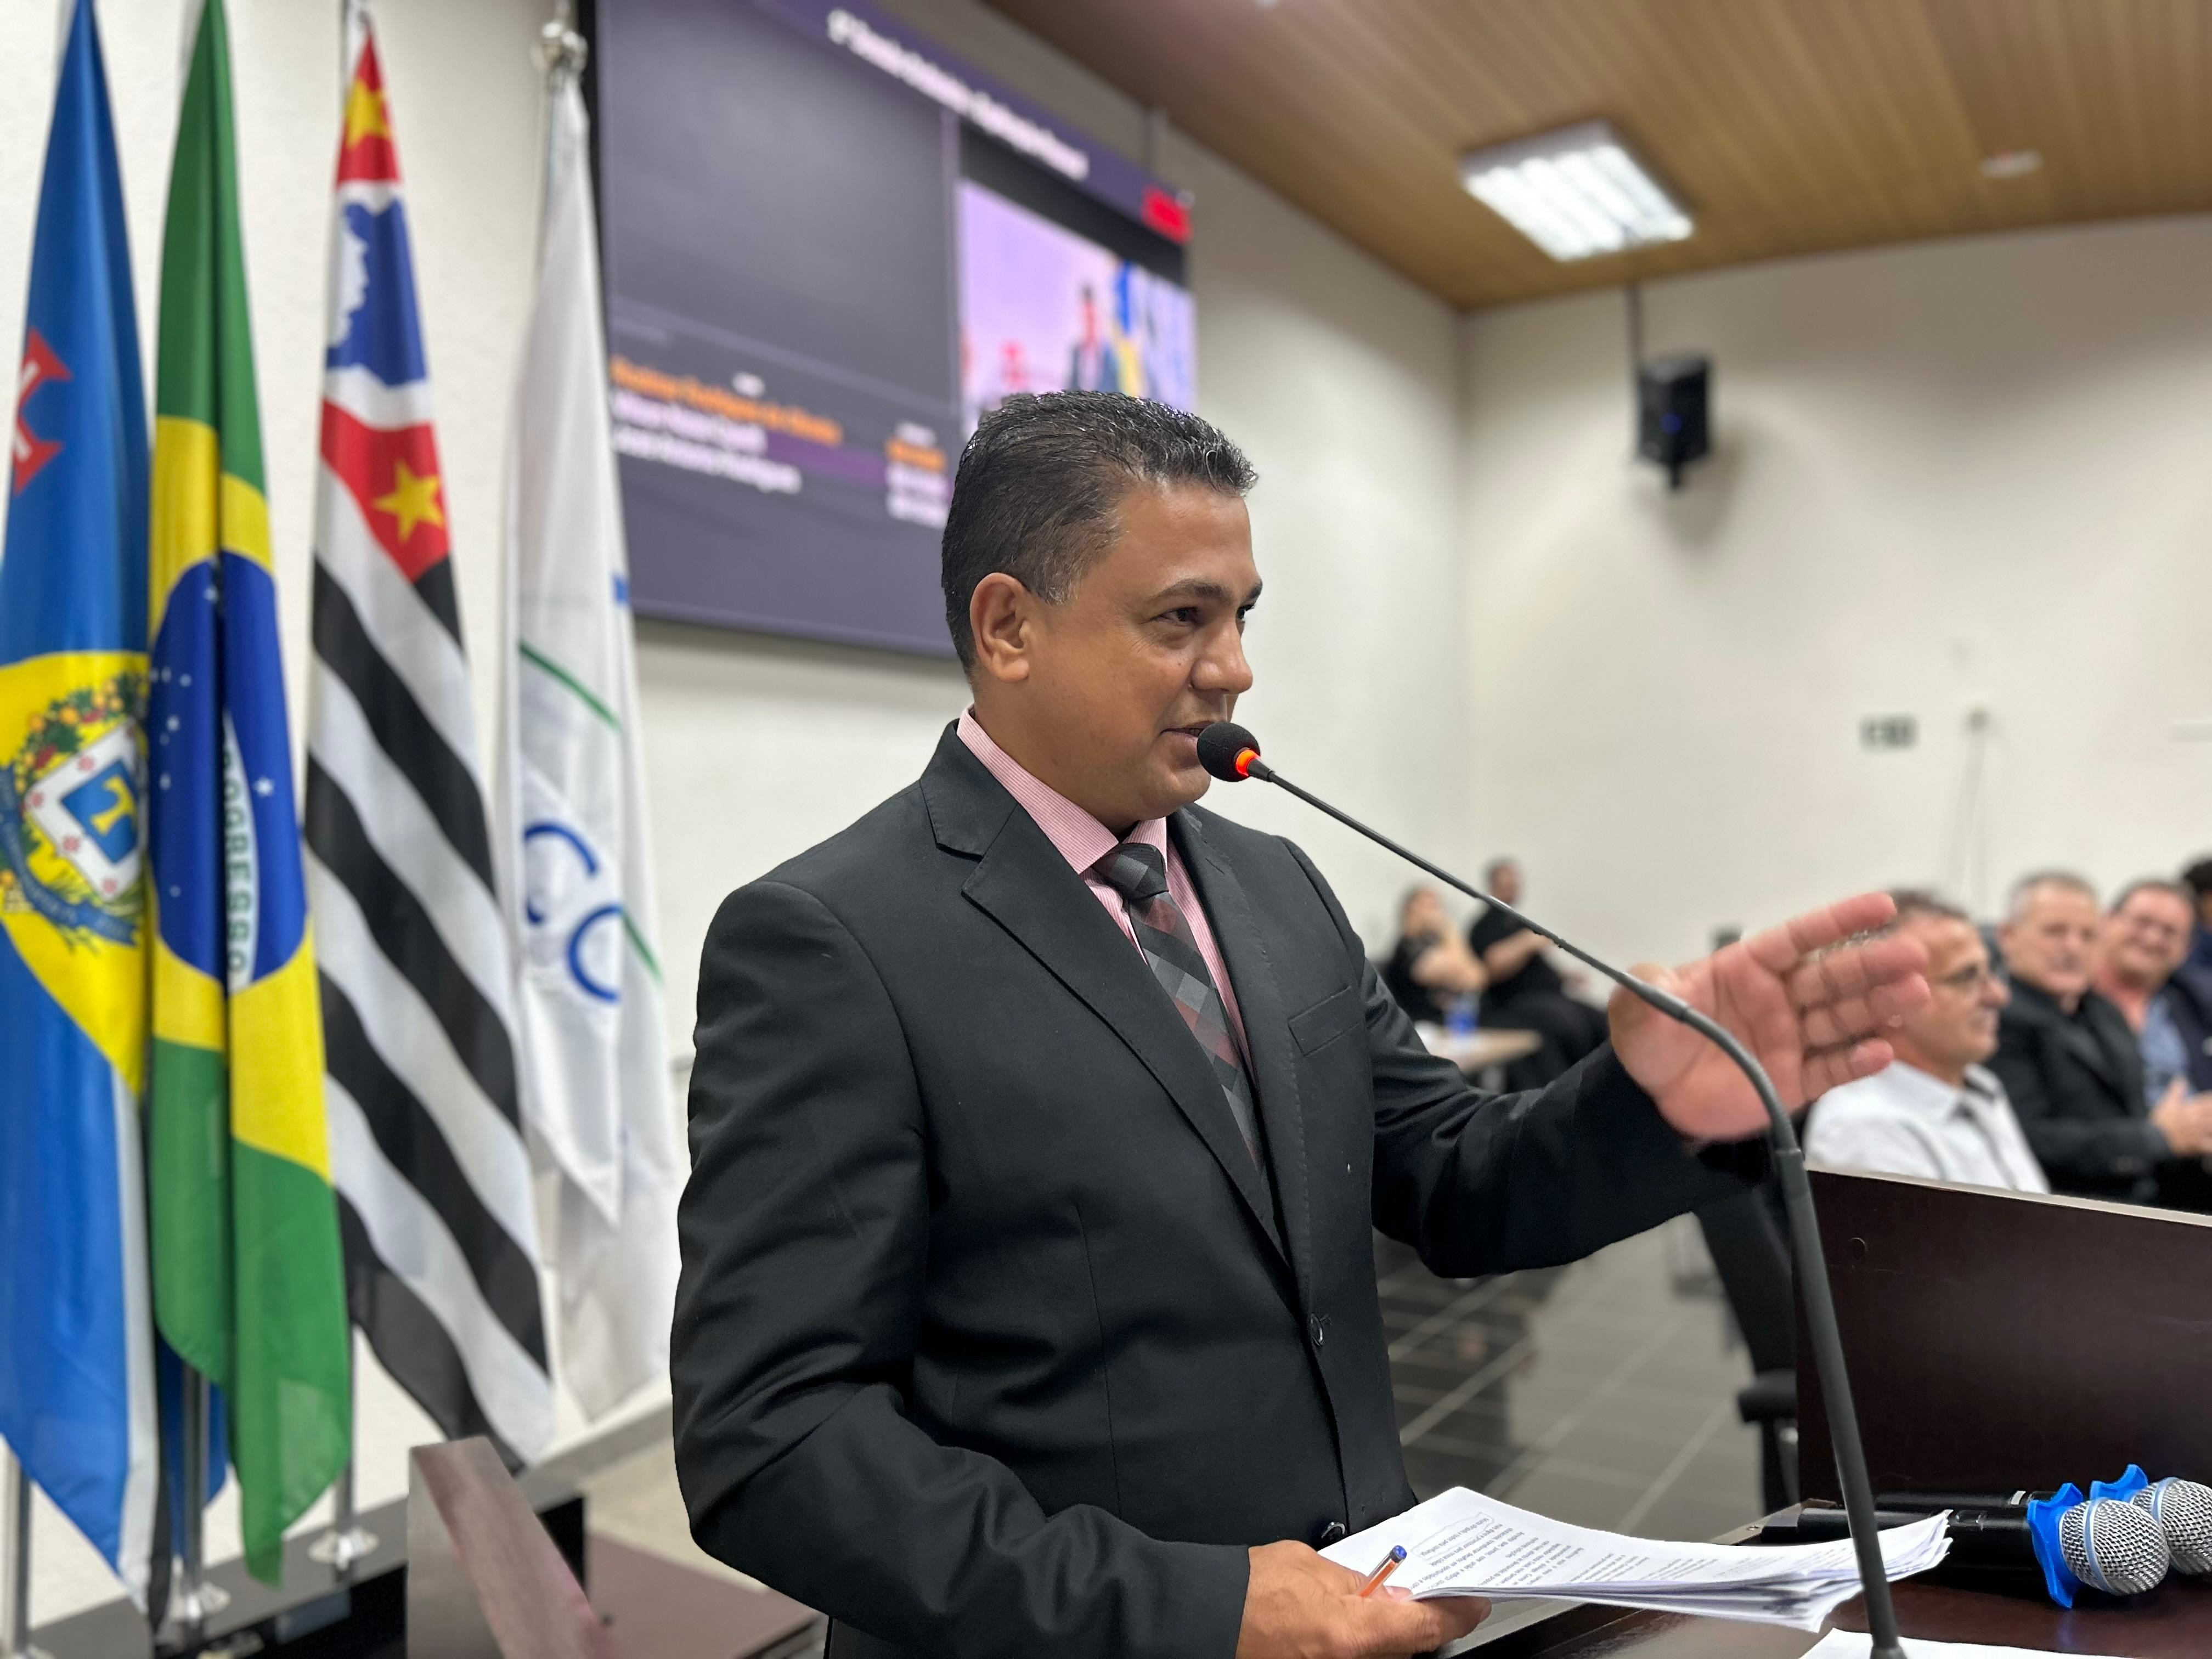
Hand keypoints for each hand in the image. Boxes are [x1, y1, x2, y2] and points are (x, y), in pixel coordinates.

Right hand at [1236, 1541, 1488, 1658]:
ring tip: (1365, 1607)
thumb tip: (1377, 1588)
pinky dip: (1353, 1644)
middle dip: (1411, 1622)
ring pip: (1377, 1657)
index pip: (1426, 1628)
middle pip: (1403, 1650)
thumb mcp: (1304, 1565)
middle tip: (1414, 1596)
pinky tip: (1338, 1626)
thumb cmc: (1241, 1592)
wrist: (1194, 1621)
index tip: (1474, 1604)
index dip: (1457, 1614)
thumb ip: (1349, 1580)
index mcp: (1350, 1634)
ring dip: (1380, 1635)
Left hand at [1608, 893, 1929, 1139]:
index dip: (1838, 921)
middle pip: (1832, 977)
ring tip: (1913, 995)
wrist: (1650, 1099)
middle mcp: (1777, 999)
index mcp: (1746, 969)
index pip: (1798, 938)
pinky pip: (1833, 1069)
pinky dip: (1858, 1061)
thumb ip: (1649, 990)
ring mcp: (1790, 1040)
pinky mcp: (1794, 1081)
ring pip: (1843, 1019)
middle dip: (1873, 965)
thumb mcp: (1638, 1009)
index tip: (1883, 907)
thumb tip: (1651, 978)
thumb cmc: (1650, 1041)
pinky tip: (1883, 1051)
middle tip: (1914, 955)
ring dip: (1879, 1007)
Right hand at [2150, 1082, 2211, 1156]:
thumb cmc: (2160, 1119)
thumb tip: (2181, 1078)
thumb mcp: (2167, 1102)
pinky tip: (2211, 1143)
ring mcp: (2198, 1133)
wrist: (2153, 1138)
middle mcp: (2197, 1120)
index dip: (2211, 1099)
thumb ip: (2176, 1090)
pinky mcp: (2197, 1144)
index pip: (2208, 1102)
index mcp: (2191, 1109)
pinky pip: (2210, 1145)